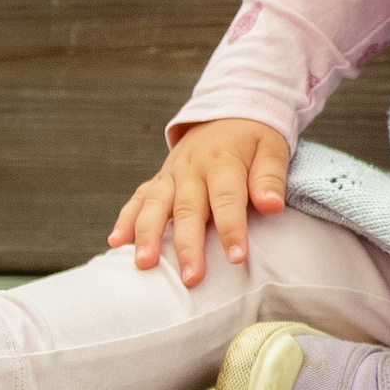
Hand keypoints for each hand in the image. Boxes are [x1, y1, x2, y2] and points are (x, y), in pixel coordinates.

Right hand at [108, 118, 290, 284]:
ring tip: (144, 264)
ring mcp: (171, 175)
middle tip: (190, 277)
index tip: (236, 258)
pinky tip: (116, 241)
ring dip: (148, 235)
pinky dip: (125, 219)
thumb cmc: (253, 137)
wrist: (227, 112)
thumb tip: (272, 206)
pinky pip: (139, 198)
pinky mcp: (159, 180)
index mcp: (222, 162)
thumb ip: (269, 178)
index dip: (231, 229)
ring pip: (156, 206)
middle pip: (188, 210)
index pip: (226, 199)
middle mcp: (191, 170)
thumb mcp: (272, 148)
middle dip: (187, 245)